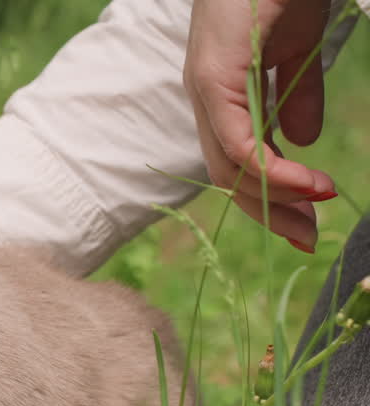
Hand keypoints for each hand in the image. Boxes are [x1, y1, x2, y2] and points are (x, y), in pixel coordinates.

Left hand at [184, 0, 336, 251]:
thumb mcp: (297, 50)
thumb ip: (297, 96)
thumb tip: (302, 140)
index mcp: (220, 95)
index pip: (236, 161)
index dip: (270, 196)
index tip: (306, 222)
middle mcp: (205, 97)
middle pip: (228, 174)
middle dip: (271, 211)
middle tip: (309, 237)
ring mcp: (204, 88)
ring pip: (229, 165)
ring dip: (276, 195)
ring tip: (318, 208)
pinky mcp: (213, 77)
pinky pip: (236, 141)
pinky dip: (271, 169)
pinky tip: (306, 182)